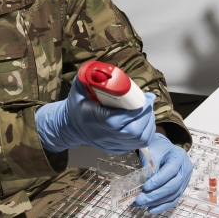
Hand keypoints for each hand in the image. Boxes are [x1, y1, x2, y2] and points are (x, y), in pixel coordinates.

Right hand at [35, 76, 155, 153]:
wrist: (69, 126)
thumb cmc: (76, 105)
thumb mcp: (79, 87)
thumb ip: (90, 75)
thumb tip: (103, 69)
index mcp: (94, 119)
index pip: (119, 120)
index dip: (136, 110)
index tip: (145, 98)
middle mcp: (103, 135)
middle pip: (134, 131)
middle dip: (146, 115)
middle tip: (148, 102)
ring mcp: (110, 144)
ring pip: (139, 139)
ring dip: (148, 124)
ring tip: (147, 110)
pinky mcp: (116, 148)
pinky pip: (137, 144)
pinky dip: (145, 131)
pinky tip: (143, 120)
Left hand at [134, 133, 192, 213]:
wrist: (163, 149)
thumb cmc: (156, 148)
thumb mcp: (151, 153)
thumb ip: (149, 168)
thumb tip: (144, 187)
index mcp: (179, 156)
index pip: (171, 171)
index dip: (158, 181)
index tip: (145, 187)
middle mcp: (186, 168)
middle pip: (173, 186)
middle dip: (155, 195)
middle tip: (140, 200)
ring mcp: (185, 179)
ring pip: (173, 195)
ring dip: (156, 202)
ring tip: (141, 204)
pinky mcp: (181, 188)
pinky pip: (173, 199)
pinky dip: (162, 205)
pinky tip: (151, 209)